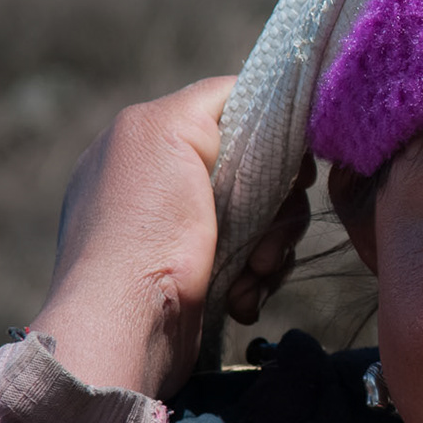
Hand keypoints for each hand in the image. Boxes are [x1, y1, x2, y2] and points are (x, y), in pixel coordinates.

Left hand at [28, 78, 312, 398]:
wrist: (129, 323)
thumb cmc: (144, 226)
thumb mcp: (166, 131)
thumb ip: (211, 99)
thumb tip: (253, 99)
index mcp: (148, 141)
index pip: (232, 115)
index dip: (273, 138)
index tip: (292, 170)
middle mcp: (162, 183)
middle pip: (259, 174)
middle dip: (277, 208)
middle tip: (268, 240)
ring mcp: (180, 234)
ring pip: (265, 222)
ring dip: (272, 250)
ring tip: (252, 274)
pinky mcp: (197, 280)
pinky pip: (253, 264)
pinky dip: (256, 280)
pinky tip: (239, 298)